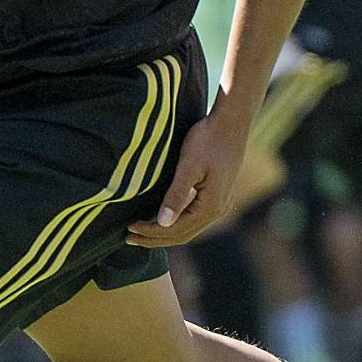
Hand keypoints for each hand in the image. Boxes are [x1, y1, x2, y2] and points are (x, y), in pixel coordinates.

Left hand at [125, 103, 246, 248]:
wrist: (232, 122)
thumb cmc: (208, 140)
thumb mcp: (188, 166)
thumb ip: (176, 195)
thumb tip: (163, 224)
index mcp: (211, 206)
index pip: (176, 231)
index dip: (151, 233)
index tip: (129, 229)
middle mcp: (218, 210)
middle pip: (183, 235)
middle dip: (155, 239)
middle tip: (129, 238)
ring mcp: (220, 204)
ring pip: (189, 229)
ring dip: (165, 232)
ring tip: (142, 231)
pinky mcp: (219, 195)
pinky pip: (194, 218)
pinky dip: (176, 222)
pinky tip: (163, 217)